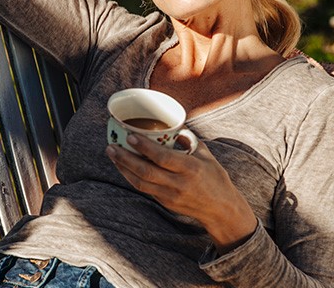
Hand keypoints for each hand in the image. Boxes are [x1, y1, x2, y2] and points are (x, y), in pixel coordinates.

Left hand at [105, 133, 256, 253]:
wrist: (221, 210)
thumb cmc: (215, 178)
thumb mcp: (206, 155)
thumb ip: (188, 139)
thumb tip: (172, 123)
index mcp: (191, 168)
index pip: (163, 157)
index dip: (145, 148)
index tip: (130, 137)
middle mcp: (179, 183)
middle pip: (146, 171)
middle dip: (126, 158)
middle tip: (112, 146)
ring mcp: (170, 195)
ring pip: (140, 182)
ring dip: (123, 168)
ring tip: (112, 153)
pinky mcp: (165, 202)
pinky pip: (143, 188)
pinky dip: (130, 176)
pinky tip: (122, 166)